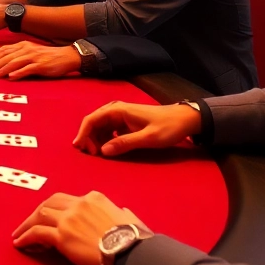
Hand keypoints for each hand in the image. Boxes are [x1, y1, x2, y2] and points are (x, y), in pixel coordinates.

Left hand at [0, 42, 78, 78]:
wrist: (67, 57)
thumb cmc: (47, 57)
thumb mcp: (30, 54)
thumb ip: (17, 58)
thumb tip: (3, 68)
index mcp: (22, 45)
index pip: (2, 51)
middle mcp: (26, 49)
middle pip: (5, 56)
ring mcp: (34, 56)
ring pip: (14, 62)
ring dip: (1, 69)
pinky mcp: (41, 65)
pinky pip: (28, 69)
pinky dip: (18, 73)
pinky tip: (10, 77)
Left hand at [12, 191, 149, 264]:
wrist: (131, 250)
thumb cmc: (134, 239)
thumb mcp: (130, 219)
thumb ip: (121, 214)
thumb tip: (123, 213)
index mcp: (94, 198)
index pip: (69, 199)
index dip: (57, 208)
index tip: (52, 217)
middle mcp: (79, 203)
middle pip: (50, 202)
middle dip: (38, 212)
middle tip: (28, 222)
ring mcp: (69, 218)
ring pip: (40, 214)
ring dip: (27, 224)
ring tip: (19, 234)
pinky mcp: (62, 235)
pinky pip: (37, 233)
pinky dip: (26, 237)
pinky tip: (21, 243)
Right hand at [72, 101, 202, 156]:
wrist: (185, 119)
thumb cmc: (168, 127)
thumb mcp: (148, 138)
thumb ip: (125, 143)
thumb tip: (102, 151)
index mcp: (118, 110)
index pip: (92, 119)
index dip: (83, 134)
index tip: (80, 148)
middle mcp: (116, 110)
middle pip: (94, 122)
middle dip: (88, 138)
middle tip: (91, 155)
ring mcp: (121, 115)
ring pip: (100, 126)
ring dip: (96, 139)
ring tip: (98, 154)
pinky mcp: (126, 122)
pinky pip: (108, 129)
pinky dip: (104, 139)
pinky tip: (108, 149)